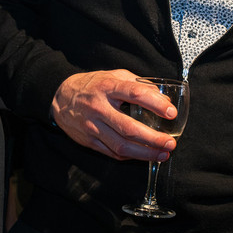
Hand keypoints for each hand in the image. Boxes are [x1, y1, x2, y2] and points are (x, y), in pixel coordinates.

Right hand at [51, 69, 178, 160]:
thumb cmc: (93, 85)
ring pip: (121, 145)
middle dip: (153, 138)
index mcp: (108, 87)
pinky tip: (145, 155)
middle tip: (171, 142)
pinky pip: (112, 152)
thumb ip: (137, 84)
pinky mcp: (89, 141)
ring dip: (145, 153)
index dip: (155, 104)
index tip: (171, 112)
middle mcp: (100, 108)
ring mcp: (93, 126)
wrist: (61, 97)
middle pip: (129, 127)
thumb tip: (162, 97)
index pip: (135, 94)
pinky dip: (131, 156)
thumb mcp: (113, 76)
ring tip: (163, 154)